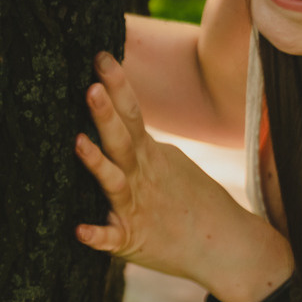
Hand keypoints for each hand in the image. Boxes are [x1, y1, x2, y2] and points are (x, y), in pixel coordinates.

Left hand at [71, 52, 279, 293]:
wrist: (224, 246)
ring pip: (114, 182)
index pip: (132, 113)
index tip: (100, 55)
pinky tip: (78, 230)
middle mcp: (141, 176)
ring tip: (77, 142)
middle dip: (106, 113)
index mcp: (149, 155)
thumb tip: (115, 109)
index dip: (118, 85)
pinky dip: (96, 235)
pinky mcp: (132, 240)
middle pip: (122, 140)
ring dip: (96, 163)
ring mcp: (136, 207)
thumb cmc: (190, 200)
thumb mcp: (167, 160)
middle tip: (89, 87)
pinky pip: (111, 238)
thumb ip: (138, 139)